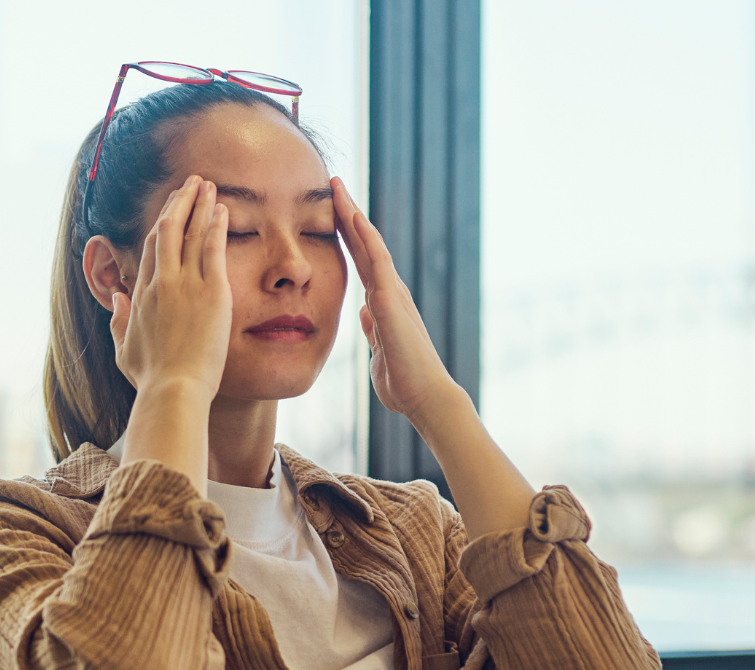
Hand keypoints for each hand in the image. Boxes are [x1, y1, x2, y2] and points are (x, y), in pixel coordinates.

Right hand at [109, 176, 230, 399]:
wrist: (174, 389)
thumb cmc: (152, 379)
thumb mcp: (125, 351)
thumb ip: (119, 322)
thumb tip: (117, 300)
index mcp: (141, 296)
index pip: (150, 250)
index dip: (161, 225)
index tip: (171, 210)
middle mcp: (160, 283)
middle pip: (167, 230)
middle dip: (179, 202)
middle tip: (191, 184)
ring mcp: (184, 284)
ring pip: (189, 232)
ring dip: (199, 204)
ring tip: (209, 185)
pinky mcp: (211, 291)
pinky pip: (213, 248)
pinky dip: (216, 224)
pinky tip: (223, 208)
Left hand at [331, 177, 464, 421]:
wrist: (425, 399)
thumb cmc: (403, 383)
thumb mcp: (379, 352)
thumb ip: (373, 330)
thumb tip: (364, 313)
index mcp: (382, 304)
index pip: (360, 262)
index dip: (345, 237)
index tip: (329, 214)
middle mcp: (389, 292)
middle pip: (364, 245)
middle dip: (346, 215)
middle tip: (331, 186)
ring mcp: (392, 293)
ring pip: (370, 245)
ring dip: (353, 215)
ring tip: (336, 188)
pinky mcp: (393, 301)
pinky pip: (378, 262)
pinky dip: (365, 238)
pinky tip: (352, 217)